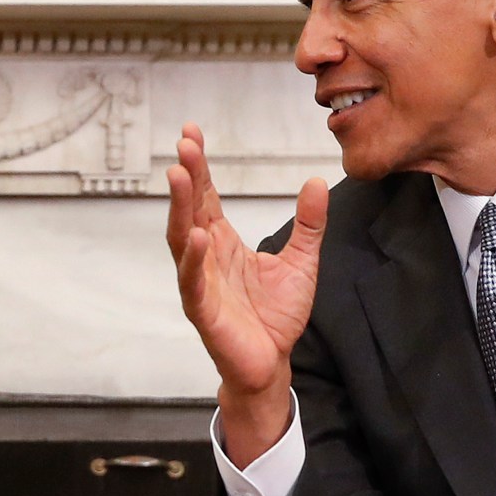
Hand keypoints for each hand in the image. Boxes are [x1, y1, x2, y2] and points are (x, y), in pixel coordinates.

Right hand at [166, 122, 326, 464]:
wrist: (273, 362)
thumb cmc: (277, 316)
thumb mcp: (302, 261)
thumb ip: (308, 224)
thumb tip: (316, 182)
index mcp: (223, 242)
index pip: (206, 197)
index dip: (200, 167)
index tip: (191, 133)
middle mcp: (206, 257)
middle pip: (190, 210)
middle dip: (186, 177)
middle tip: (185, 145)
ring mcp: (200, 283)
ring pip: (182, 240)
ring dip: (179, 208)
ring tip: (179, 177)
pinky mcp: (203, 311)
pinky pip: (193, 282)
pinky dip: (193, 261)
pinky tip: (197, 237)